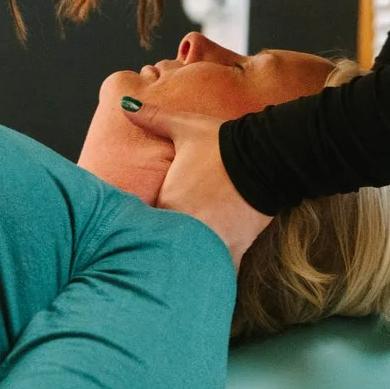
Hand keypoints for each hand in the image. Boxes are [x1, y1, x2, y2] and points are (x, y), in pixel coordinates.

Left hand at [118, 102, 272, 263]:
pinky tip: (207, 282)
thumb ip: (153, 118)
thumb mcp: (185, 127)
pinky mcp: (233, 248)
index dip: (141, 225)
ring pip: (189, 260)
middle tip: (156, 251)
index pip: (143, 222)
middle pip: (163, 244)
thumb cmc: (222, 142)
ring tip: (180, 267)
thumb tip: (124, 105)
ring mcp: (210, 239)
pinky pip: (220, 271)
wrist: (265, 157)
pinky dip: (214, 274)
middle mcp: (186, 224)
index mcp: (169, 200)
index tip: (139, 228)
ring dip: (185, 262)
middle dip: (161, 246)